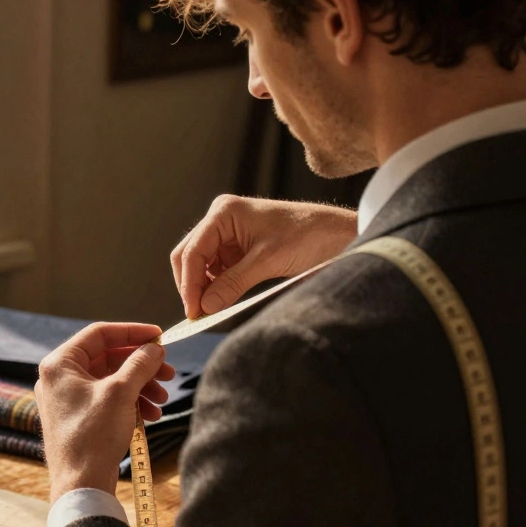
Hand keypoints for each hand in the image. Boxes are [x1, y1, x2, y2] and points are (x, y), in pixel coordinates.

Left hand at [36, 323, 174, 503]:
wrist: (80, 485)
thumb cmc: (93, 436)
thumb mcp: (121, 393)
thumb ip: (140, 364)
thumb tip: (154, 349)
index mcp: (60, 364)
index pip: (99, 334)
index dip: (132, 332)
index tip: (159, 337)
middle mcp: (59, 378)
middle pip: (108, 357)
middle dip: (141, 366)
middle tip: (169, 374)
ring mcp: (67, 399)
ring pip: (111, 380)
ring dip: (140, 386)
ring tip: (162, 400)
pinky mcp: (78, 417)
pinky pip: (107, 399)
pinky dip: (130, 402)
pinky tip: (150, 415)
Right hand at [171, 195, 357, 317]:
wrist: (337, 235)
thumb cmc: (308, 236)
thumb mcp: (267, 261)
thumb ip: (232, 283)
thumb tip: (204, 307)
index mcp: (224, 212)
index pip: (192, 251)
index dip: (189, 283)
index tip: (193, 310)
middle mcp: (221, 220)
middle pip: (189, 256)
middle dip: (191, 285)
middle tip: (196, 314)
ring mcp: (228, 234)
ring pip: (200, 265)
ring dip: (202, 288)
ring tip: (209, 311)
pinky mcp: (237, 249)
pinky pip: (216, 270)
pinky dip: (215, 287)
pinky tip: (219, 302)